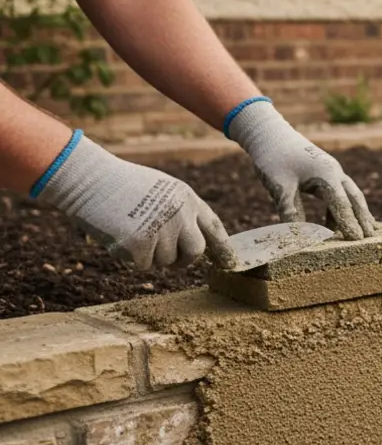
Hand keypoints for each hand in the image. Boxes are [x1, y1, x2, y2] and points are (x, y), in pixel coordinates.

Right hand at [34, 131, 236, 269]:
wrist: (89, 179)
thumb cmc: (121, 184)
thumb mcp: (162, 190)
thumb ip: (181, 212)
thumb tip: (194, 246)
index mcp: (187, 198)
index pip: (214, 228)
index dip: (223, 248)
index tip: (229, 262)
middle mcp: (180, 214)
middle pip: (195, 252)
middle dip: (183, 259)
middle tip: (170, 258)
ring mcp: (161, 229)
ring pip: (165, 261)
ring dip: (149, 255)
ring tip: (131, 230)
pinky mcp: (140, 244)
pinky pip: (142, 265)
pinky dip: (130, 257)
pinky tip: (119, 236)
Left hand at [225, 99, 374, 239]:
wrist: (269, 134)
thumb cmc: (274, 158)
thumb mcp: (280, 186)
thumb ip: (291, 211)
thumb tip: (299, 236)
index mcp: (326, 174)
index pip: (342, 203)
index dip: (350, 223)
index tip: (358, 240)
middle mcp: (334, 171)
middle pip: (355, 198)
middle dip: (363, 217)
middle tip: (372, 236)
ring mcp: (331, 170)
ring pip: (350, 194)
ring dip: (355, 213)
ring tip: (361, 231)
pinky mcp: (324, 172)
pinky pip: (338, 192)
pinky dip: (340, 208)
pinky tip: (333, 224)